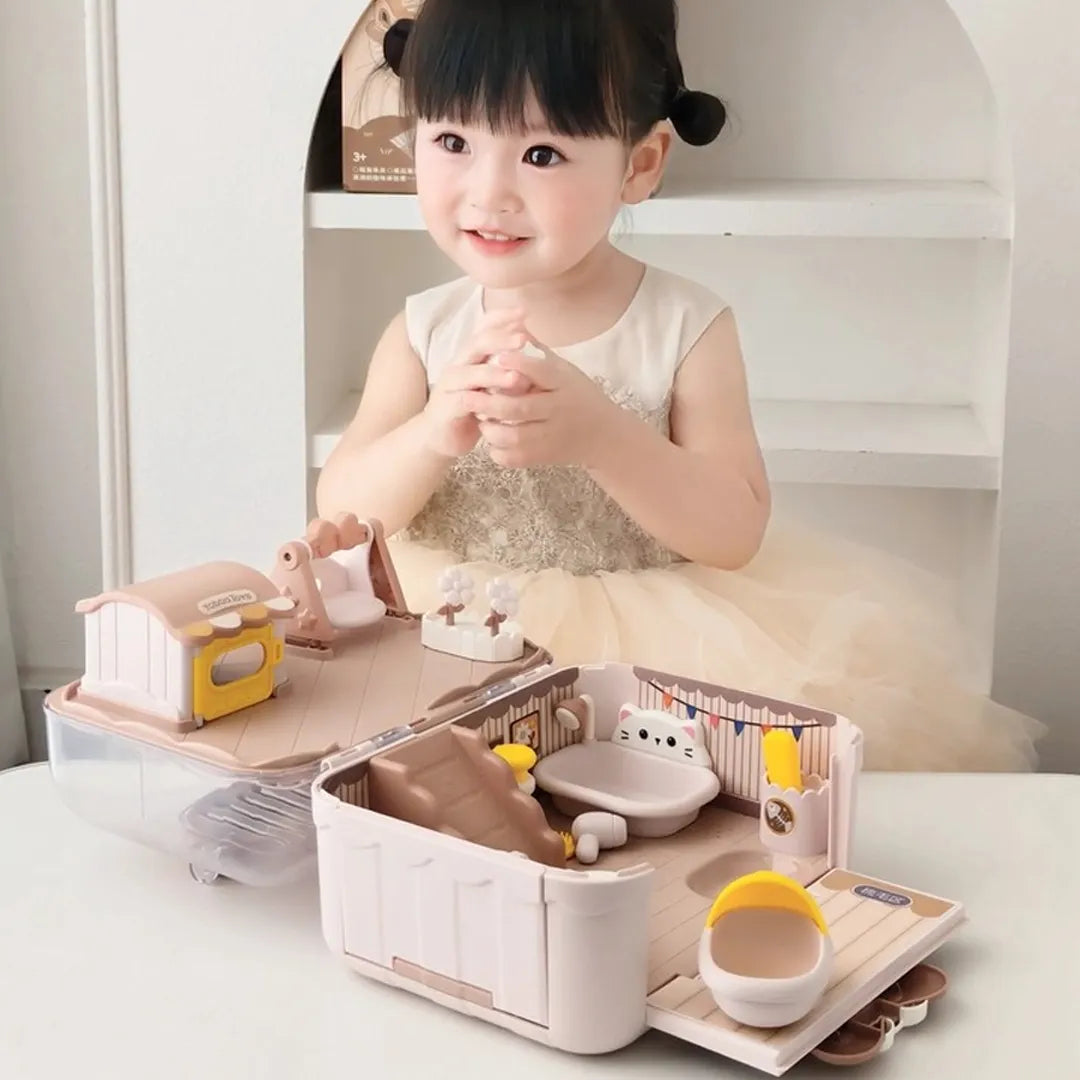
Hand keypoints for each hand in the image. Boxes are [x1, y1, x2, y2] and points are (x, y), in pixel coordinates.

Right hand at [421, 309, 532, 457]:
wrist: (440, 435)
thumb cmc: (471, 407)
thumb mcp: (491, 383)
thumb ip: (506, 368)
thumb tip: (535, 354)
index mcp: (471, 355)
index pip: (484, 328)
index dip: (502, 318)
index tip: (525, 312)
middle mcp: (459, 364)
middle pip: (477, 344)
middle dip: (501, 339)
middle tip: (524, 337)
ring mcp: (451, 385)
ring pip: (472, 373)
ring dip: (495, 373)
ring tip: (517, 376)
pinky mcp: (447, 407)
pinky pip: (464, 401)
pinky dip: (480, 401)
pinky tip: (496, 403)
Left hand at [472, 341, 620, 467]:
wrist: (605, 435)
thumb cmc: (579, 396)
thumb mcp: (565, 370)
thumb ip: (538, 352)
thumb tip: (514, 321)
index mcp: (563, 383)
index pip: (540, 371)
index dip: (518, 364)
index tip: (496, 356)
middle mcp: (558, 409)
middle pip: (519, 407)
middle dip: (488, 403)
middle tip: (467, 396)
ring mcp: (551, 436)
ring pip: (513, 436)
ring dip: (490, 429)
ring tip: (480, 420)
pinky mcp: (545, 456)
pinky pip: (515, 458)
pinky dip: (498, 451)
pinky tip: (493, 441)